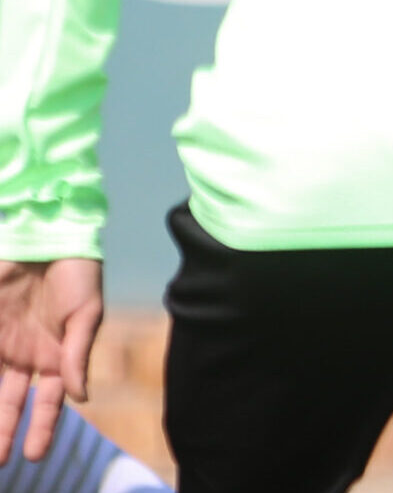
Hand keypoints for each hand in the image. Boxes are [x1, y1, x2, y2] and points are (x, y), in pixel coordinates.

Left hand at [0, 258, 102, 463]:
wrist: (48, 236)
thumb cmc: (77, 273)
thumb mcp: (86, 314)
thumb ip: (78, 355)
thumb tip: (81, 398)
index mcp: (55, 357)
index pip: (47, 401)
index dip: (40, 428)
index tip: (33, 455)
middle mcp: (25, 357)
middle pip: (9, 403)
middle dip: (2, 432)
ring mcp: (2, 344)